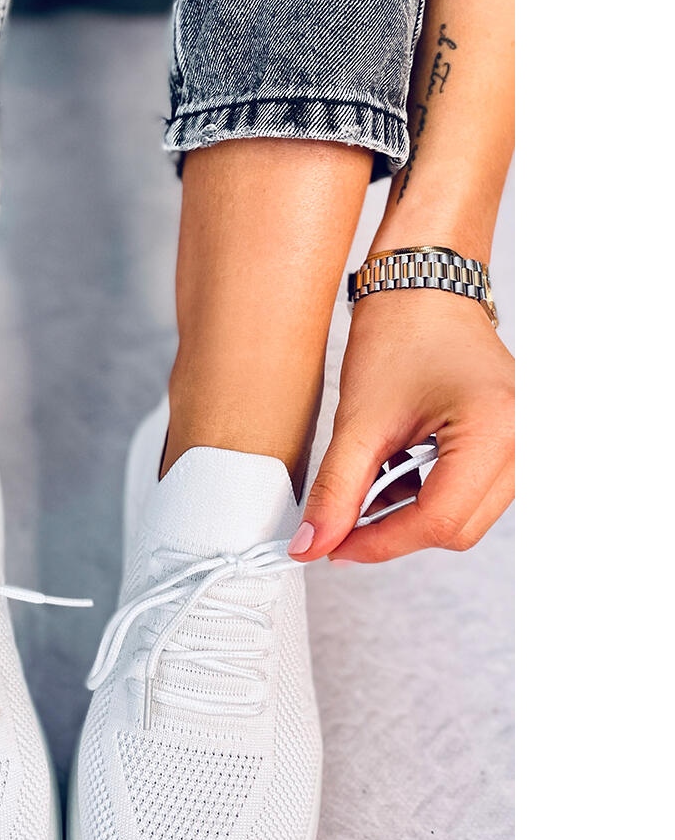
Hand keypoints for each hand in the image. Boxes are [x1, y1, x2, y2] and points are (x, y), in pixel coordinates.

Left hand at [289, 287, 513, 562]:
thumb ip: (336, 490)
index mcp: (496, 429)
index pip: (439, 522)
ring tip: (366, 484)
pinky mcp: (512, 448)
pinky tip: (393, 474)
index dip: (378, 543)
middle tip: (339, 522)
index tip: (331, 548)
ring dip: (408, 515)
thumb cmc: (399, 334)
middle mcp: (526, 442)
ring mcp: (525, 446)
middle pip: (456, 529)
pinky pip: (470, 497)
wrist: (423, 291)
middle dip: (392, 533)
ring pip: (463, 519)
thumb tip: (313, 544)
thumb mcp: (358, 420)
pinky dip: (424, 497)